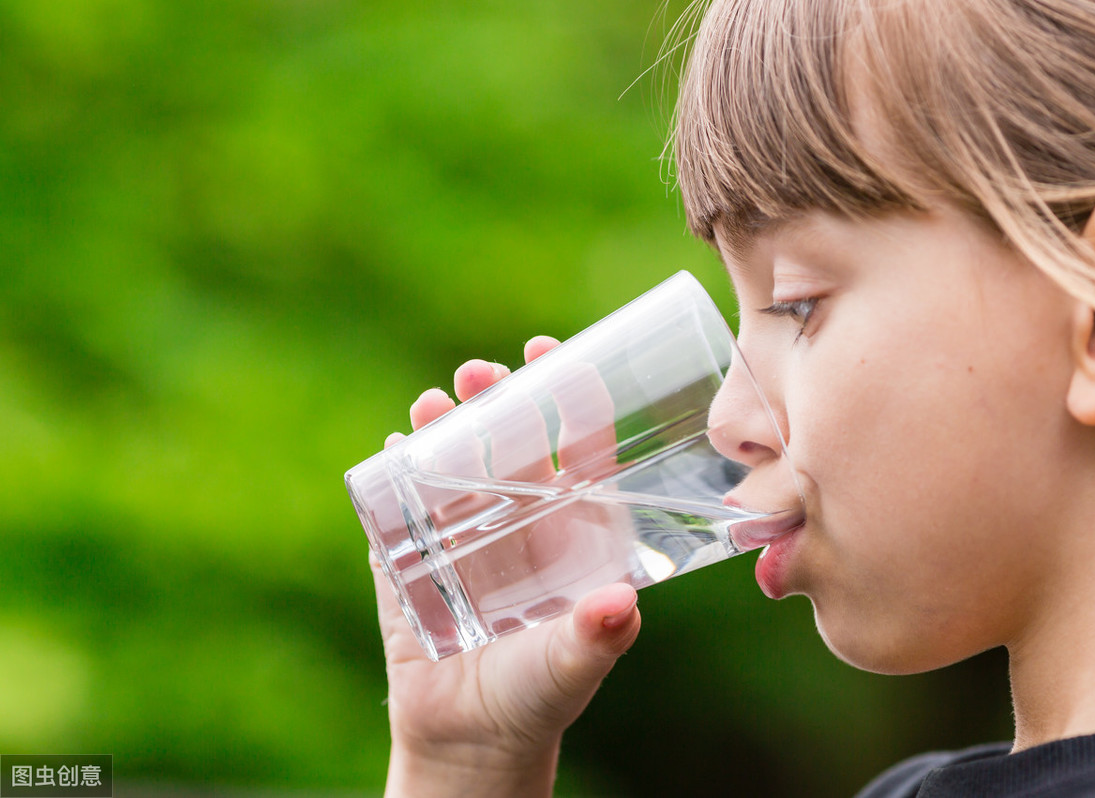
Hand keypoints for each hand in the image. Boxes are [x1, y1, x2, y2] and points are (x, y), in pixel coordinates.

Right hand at [372, 336, 641, 797]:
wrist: (472, 741)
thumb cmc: (540, 695)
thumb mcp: (575, 664)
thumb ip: (598, 636)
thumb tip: (620, 604)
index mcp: (573, 528)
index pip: (578, 446)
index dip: (569, 397)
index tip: (552, 352)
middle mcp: (522, 519)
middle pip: (511, 438)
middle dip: (497, 397)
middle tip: (480, 375)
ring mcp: (466, 533)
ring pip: (454, 459)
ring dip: (443, 425)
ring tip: (431, 403)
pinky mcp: (414, 555)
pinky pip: (402, 502)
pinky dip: (395, 471)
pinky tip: (393, 449)